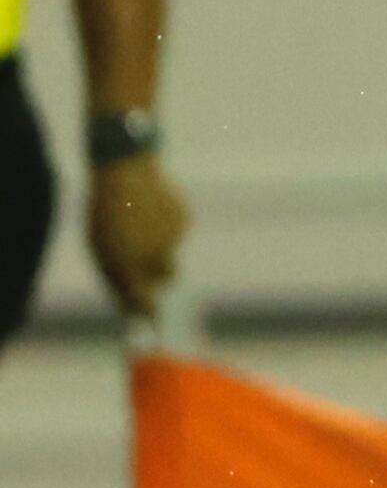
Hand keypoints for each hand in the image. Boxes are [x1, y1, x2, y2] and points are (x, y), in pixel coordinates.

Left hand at [87, 155, 185, 315]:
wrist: (123, 172)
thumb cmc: (104, 212)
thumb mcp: (100, 247)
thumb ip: (116, 276)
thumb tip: (130, 302)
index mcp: (128, 267)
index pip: (143, 302)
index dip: (147, 310)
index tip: (150, 315)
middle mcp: (155, 258)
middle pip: (166, 278)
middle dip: (157, 274)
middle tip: (145, 262)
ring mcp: (173, 239)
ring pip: (172, 252)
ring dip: (161, 248)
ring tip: (143, 226)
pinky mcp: (185, 220)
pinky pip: (178, 231)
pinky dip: (167, 225)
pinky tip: (152, 209)